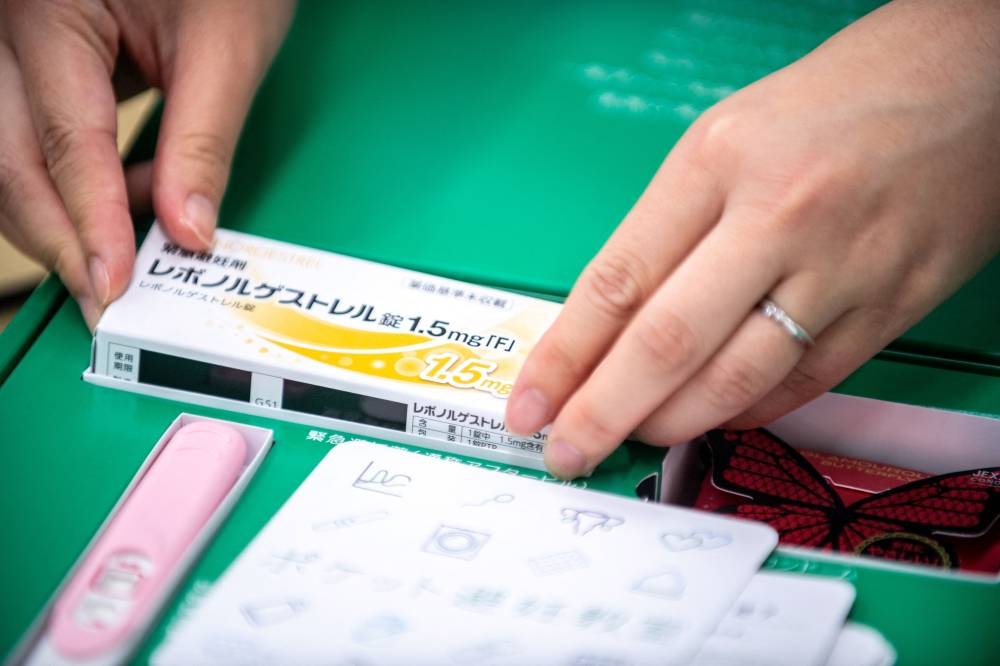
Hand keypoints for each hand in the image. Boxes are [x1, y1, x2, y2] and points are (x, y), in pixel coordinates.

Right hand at [0, 0, 294, 328]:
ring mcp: (13, 49)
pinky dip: (75, 186)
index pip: (67, 141)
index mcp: (51, 9)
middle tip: (106, 300)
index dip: (91, 223)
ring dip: (64, 217)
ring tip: (133, 244)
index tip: (112, 287)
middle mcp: (11, 28)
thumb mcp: (227, 48)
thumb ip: (203, 143)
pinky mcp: (33, 68)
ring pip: (9, 159)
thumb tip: (188, 232)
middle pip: (11, 160)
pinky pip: (32, 142)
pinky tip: (129, 199)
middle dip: (61, 238)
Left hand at [506, 0, 999, 477]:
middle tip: (565, 450)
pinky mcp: (891, 306)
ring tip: (631, 438)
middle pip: (667, 342)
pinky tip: (711, 419)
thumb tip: (613, 323)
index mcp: (718, 162)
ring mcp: (842, 269)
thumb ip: (670, 229)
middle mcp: (778, 217)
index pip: (617, 282)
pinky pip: (803, 384)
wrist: (970, 80)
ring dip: (671, 423)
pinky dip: (746, 412)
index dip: (563, 356)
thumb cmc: (836, 102)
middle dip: (603, 411)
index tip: (530, 401)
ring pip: (736, 379)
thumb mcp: (725, 139)